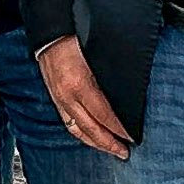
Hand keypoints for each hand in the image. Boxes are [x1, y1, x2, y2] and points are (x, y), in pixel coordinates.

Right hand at [36, 37, 132, 157]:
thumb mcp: (98, 55)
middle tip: (125, 152)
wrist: (49, 32)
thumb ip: (111, 78)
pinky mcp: (54, 98)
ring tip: (110, 149)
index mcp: (80, 84)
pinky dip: (82, 133)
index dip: (119, 129)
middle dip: (109, 143)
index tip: (133, 137)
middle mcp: (67, 96)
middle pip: (90, 129)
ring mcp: (58, 99)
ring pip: (77, 130)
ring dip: (95, 142)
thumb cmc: (75, 37)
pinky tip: (91, 136)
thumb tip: (129, 97)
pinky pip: (68, 122)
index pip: (104, 116)